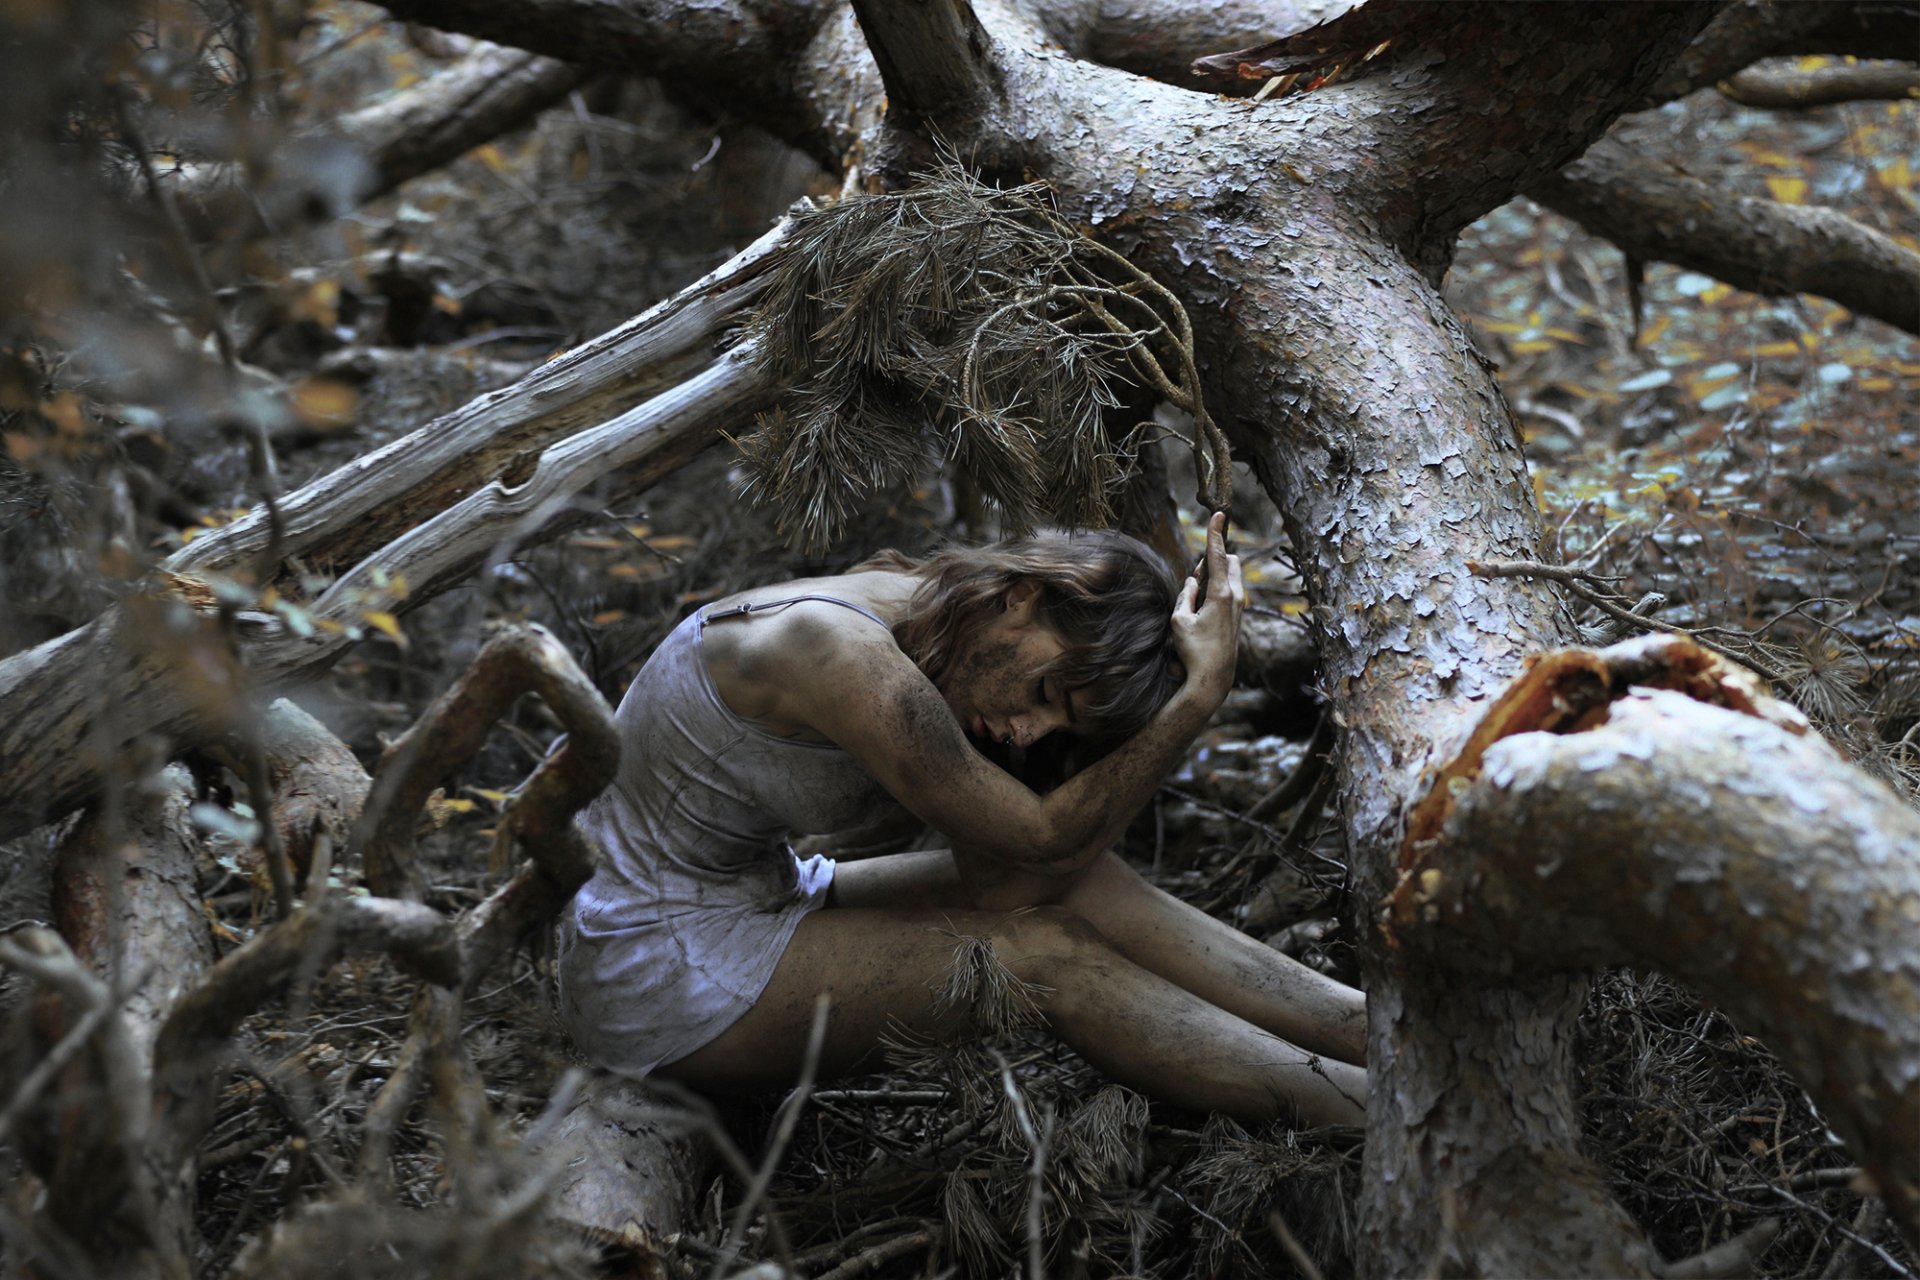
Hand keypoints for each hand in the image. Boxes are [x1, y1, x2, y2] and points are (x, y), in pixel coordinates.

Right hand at [1170, 511, 1242, 704]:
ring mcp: (1240, 607)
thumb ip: (1184, 596)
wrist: (1213, 679)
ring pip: (1231, 577)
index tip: (1219, 514)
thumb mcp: (1179, 621)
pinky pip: (1231, 591)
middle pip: (1230, 561)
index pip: (1218, 555)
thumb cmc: (1193, 651)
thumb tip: (1192, 582)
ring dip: (1215, 577)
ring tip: (1196, 599)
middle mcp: (1236, 598)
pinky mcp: (1239, 617)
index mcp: (1221, 595)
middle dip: (1215, 558)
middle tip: (1196, 576)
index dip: (1215, 533)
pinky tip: (1203, 607)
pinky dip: (1218, 589)